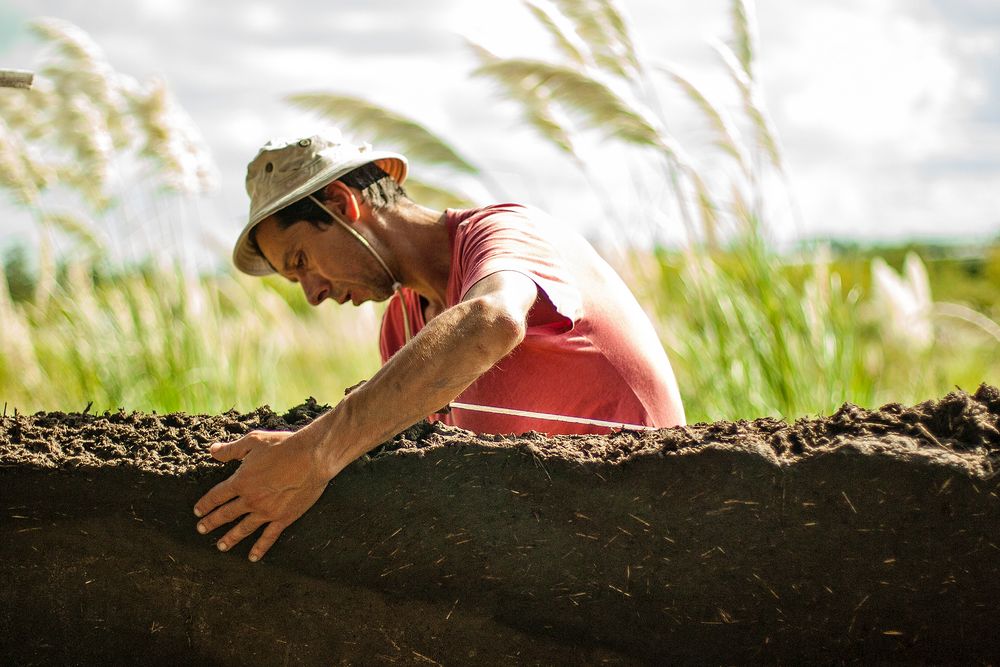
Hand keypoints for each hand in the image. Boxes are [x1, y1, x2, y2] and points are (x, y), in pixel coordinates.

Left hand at [193, 429, 331, 561]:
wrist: (313, 457)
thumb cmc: (284, 446)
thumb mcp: (254, 441)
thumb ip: (231, 449)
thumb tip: (212, 451)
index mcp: (241, 481)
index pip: (217, 496)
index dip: (205, 504)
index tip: (197, 511)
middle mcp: (250, 500)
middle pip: (226, 514)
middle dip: (211, 522)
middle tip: (201, 529)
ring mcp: (267, 511)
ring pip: (243, 529)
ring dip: (230, 538)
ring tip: (221, 546)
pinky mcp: (283, 518)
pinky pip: (268, 537)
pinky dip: (259, 548)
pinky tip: (252, 557)